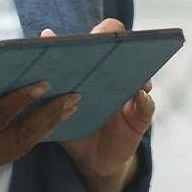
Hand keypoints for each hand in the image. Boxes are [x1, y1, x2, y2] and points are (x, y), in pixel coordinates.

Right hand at [0, 63, 79, 191]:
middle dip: (50, 115)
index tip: (44, 82)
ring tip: (68, 109)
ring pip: (23, 146)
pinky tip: (43, 125)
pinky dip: (32, 137)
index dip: (22, 99)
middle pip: (22, 135)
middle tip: (74, 96)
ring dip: (46, 127)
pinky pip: (14, 152)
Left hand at [43, 20, 155, 191]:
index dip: (108, 32)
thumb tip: (44, 34)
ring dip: (139, 75)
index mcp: (99, 69)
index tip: (100, 34)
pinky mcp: (140, 117)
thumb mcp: (60, 100)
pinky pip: (147, 106)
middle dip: (127, 47)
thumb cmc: (75, 124)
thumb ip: (54, 72)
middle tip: (118, 47)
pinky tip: (138, 97)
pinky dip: (144, 101)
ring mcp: (132, 96)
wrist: (89, 159)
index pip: (109, 38)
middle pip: (129, 53)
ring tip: (132, 75)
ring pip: (142, 78)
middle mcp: (118, 78)